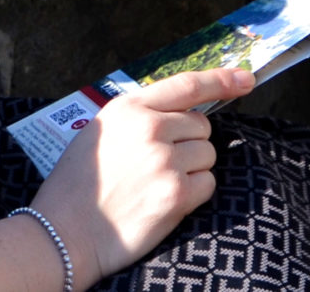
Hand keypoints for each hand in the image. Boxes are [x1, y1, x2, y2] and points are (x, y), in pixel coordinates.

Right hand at [30, 66, 251, 284]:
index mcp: (129, 108)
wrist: (64, 231)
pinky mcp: (175, 193)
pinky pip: (207, 184)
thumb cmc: (80, 184)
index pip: (187, 85)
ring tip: (156, 184)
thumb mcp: (102, 131)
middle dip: (190, 144)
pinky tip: (164, 201)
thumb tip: (184, 112)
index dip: (221, 80)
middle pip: (202, 126)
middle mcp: (150, 128)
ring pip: (207, 155)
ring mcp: (164, 160)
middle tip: (160, 165)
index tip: (245, 78)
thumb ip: (140, 116)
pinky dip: (194, 194)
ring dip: (192, 170)